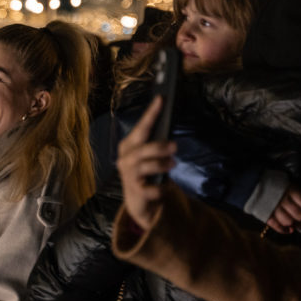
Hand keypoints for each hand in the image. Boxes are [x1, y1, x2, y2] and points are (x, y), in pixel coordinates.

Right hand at [117, 95, 176, 229]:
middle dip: (160, 146)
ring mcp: (128, 175)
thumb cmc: (147, 173)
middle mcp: (125, 158)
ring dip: (162, 165)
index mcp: (129, 145)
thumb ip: (156, 145)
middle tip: (175, 146)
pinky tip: (164, 187)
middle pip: (142, 149)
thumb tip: (171, 133)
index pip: (141, 127)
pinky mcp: (135, 190)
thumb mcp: (149, 157)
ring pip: (146, 166)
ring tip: (173, 164)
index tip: (161, 99)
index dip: (151, 113)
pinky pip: (151, 188)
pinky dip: (160, 188)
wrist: (138, 201)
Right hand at [266, 185, 300, 234]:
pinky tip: (289, 230)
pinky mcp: (265, 214)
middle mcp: (283, 200)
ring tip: (296, 224)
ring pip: (288, 221)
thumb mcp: (288, 183)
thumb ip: (298, 192)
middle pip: (298, 215)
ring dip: (294, 224)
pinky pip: (276, 226)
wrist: (252, 183)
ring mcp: (273, 208)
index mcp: (290, 190)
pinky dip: (284, 230)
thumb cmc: (273, 183)